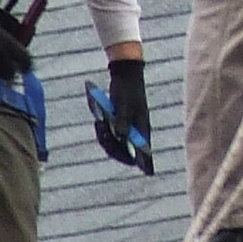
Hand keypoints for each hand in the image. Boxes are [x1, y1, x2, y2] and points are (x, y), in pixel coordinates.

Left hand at [86, 56, 152, 174]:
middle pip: (123, 151)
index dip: (136, 160)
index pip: (142, 152)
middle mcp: (135, 133)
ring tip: (99, 123)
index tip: (132, 164)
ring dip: (104, 137)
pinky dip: (102, 131)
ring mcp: (125, 130)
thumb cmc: (128, 90)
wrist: (124, 77)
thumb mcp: (125, 104)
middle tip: (103, 133)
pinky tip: (98, 121)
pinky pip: (107, 135)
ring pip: (113, 144)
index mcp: (143, 129)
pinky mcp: (116, 125)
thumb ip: (123, 120)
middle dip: (111, 145)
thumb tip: (120, 137)